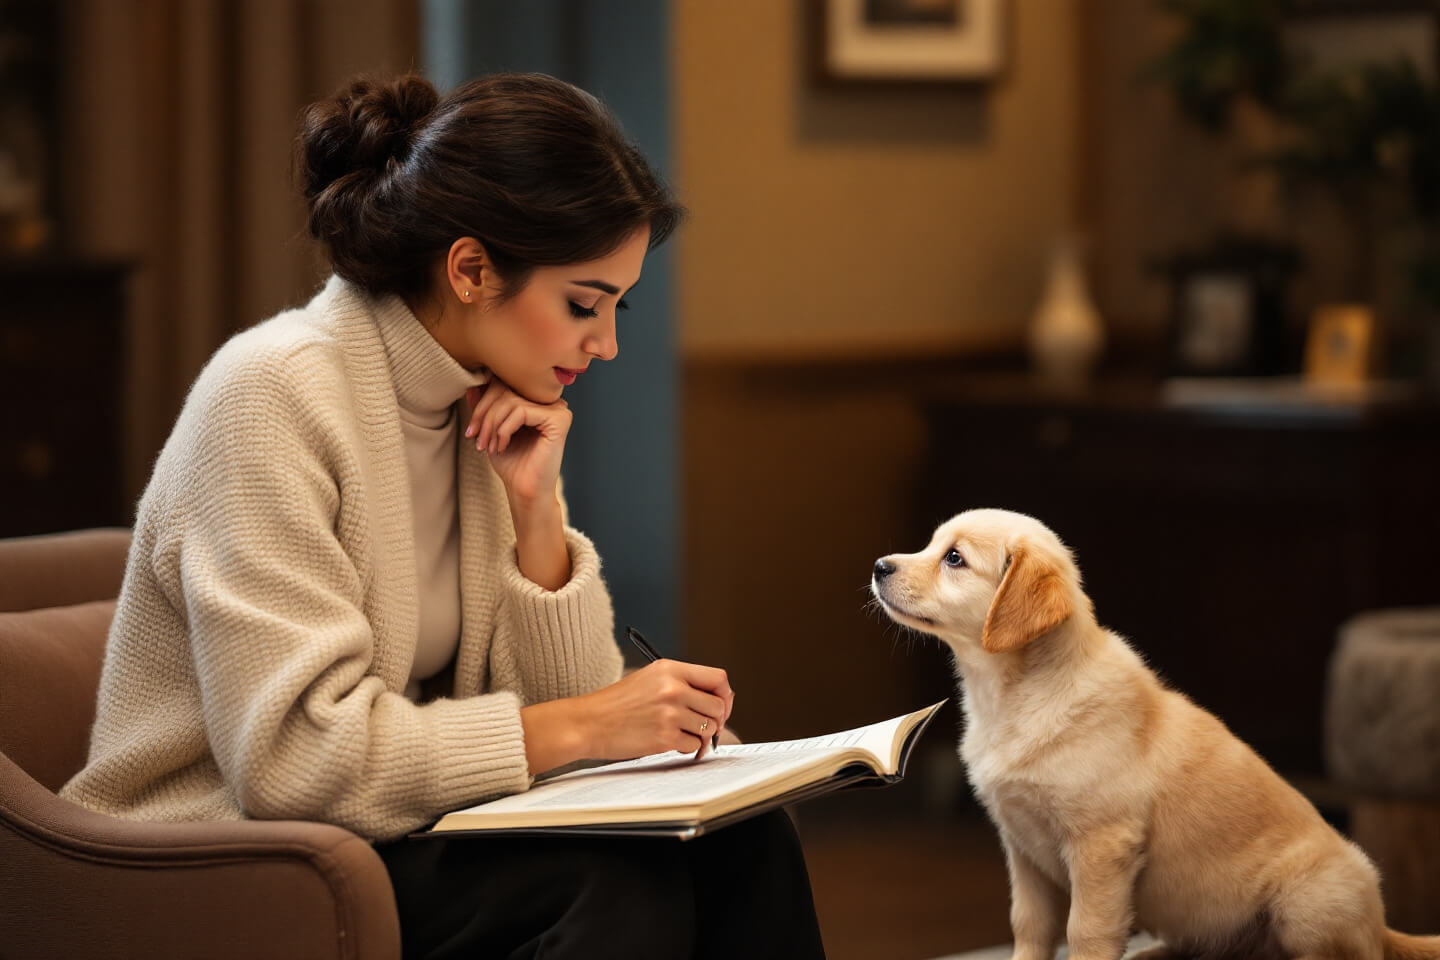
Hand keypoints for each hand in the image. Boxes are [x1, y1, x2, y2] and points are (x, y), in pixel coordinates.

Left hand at [465, 380, 570, 503]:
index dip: (482, 402)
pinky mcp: (559, 419)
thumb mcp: (491, 430)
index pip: (504, 383)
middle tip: (475, 437)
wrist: (524, 491)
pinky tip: (501, 446)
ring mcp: (557, 408)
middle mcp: (550, 401)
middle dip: (483, 414)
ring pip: (511, 401)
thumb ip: (484, 406)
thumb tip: (472, 384)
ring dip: (491, 425)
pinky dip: (504, 430)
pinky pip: (521, 412)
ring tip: (487, 446)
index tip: (471, 430)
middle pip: (506, 388)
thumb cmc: (511, 463)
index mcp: (536, 400)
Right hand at [578, 660, 734, 759]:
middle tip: (703, 727)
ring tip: (680, 734)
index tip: (721, 706)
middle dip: (715, 720)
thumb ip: (682, 683)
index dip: (725, 695)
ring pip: (708, 728)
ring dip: (699, 736)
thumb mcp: (650, 678)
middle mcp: (673, 689)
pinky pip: (692, 746)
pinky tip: (668, 742)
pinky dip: (685, 748)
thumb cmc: (617, 703)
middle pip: (718, 706)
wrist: (588, 723)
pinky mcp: (664, 738)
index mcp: (670, 669)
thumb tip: (719, 699)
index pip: (718, 678)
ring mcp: (670, 713)